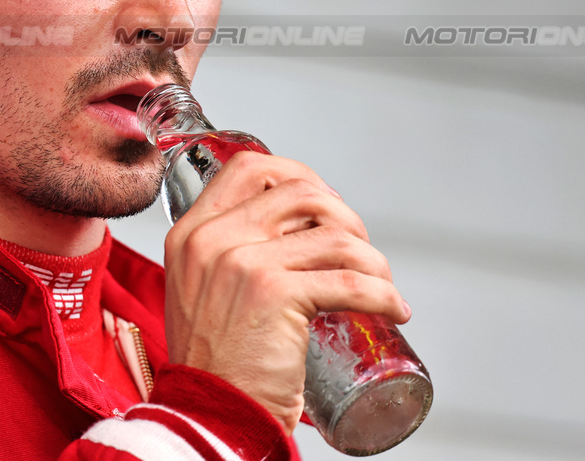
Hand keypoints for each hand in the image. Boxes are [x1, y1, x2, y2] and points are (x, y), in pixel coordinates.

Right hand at [162, 151, 409, 433]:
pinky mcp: (275, 293)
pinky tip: (393, 307)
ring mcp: (242, 262)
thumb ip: (226, 256)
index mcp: (191, 232)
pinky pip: (351, 282)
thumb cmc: (215, 365)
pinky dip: (383, 293)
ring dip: (373, 259)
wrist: (210, 416)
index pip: (249, 168)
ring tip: (382, 284)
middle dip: (345, 215)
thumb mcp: (201, 291)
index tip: (324, 203)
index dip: (297, 174)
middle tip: (360, 249)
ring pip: (334, 235)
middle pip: (300, 190)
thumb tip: (290, 233)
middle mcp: (212, 239)